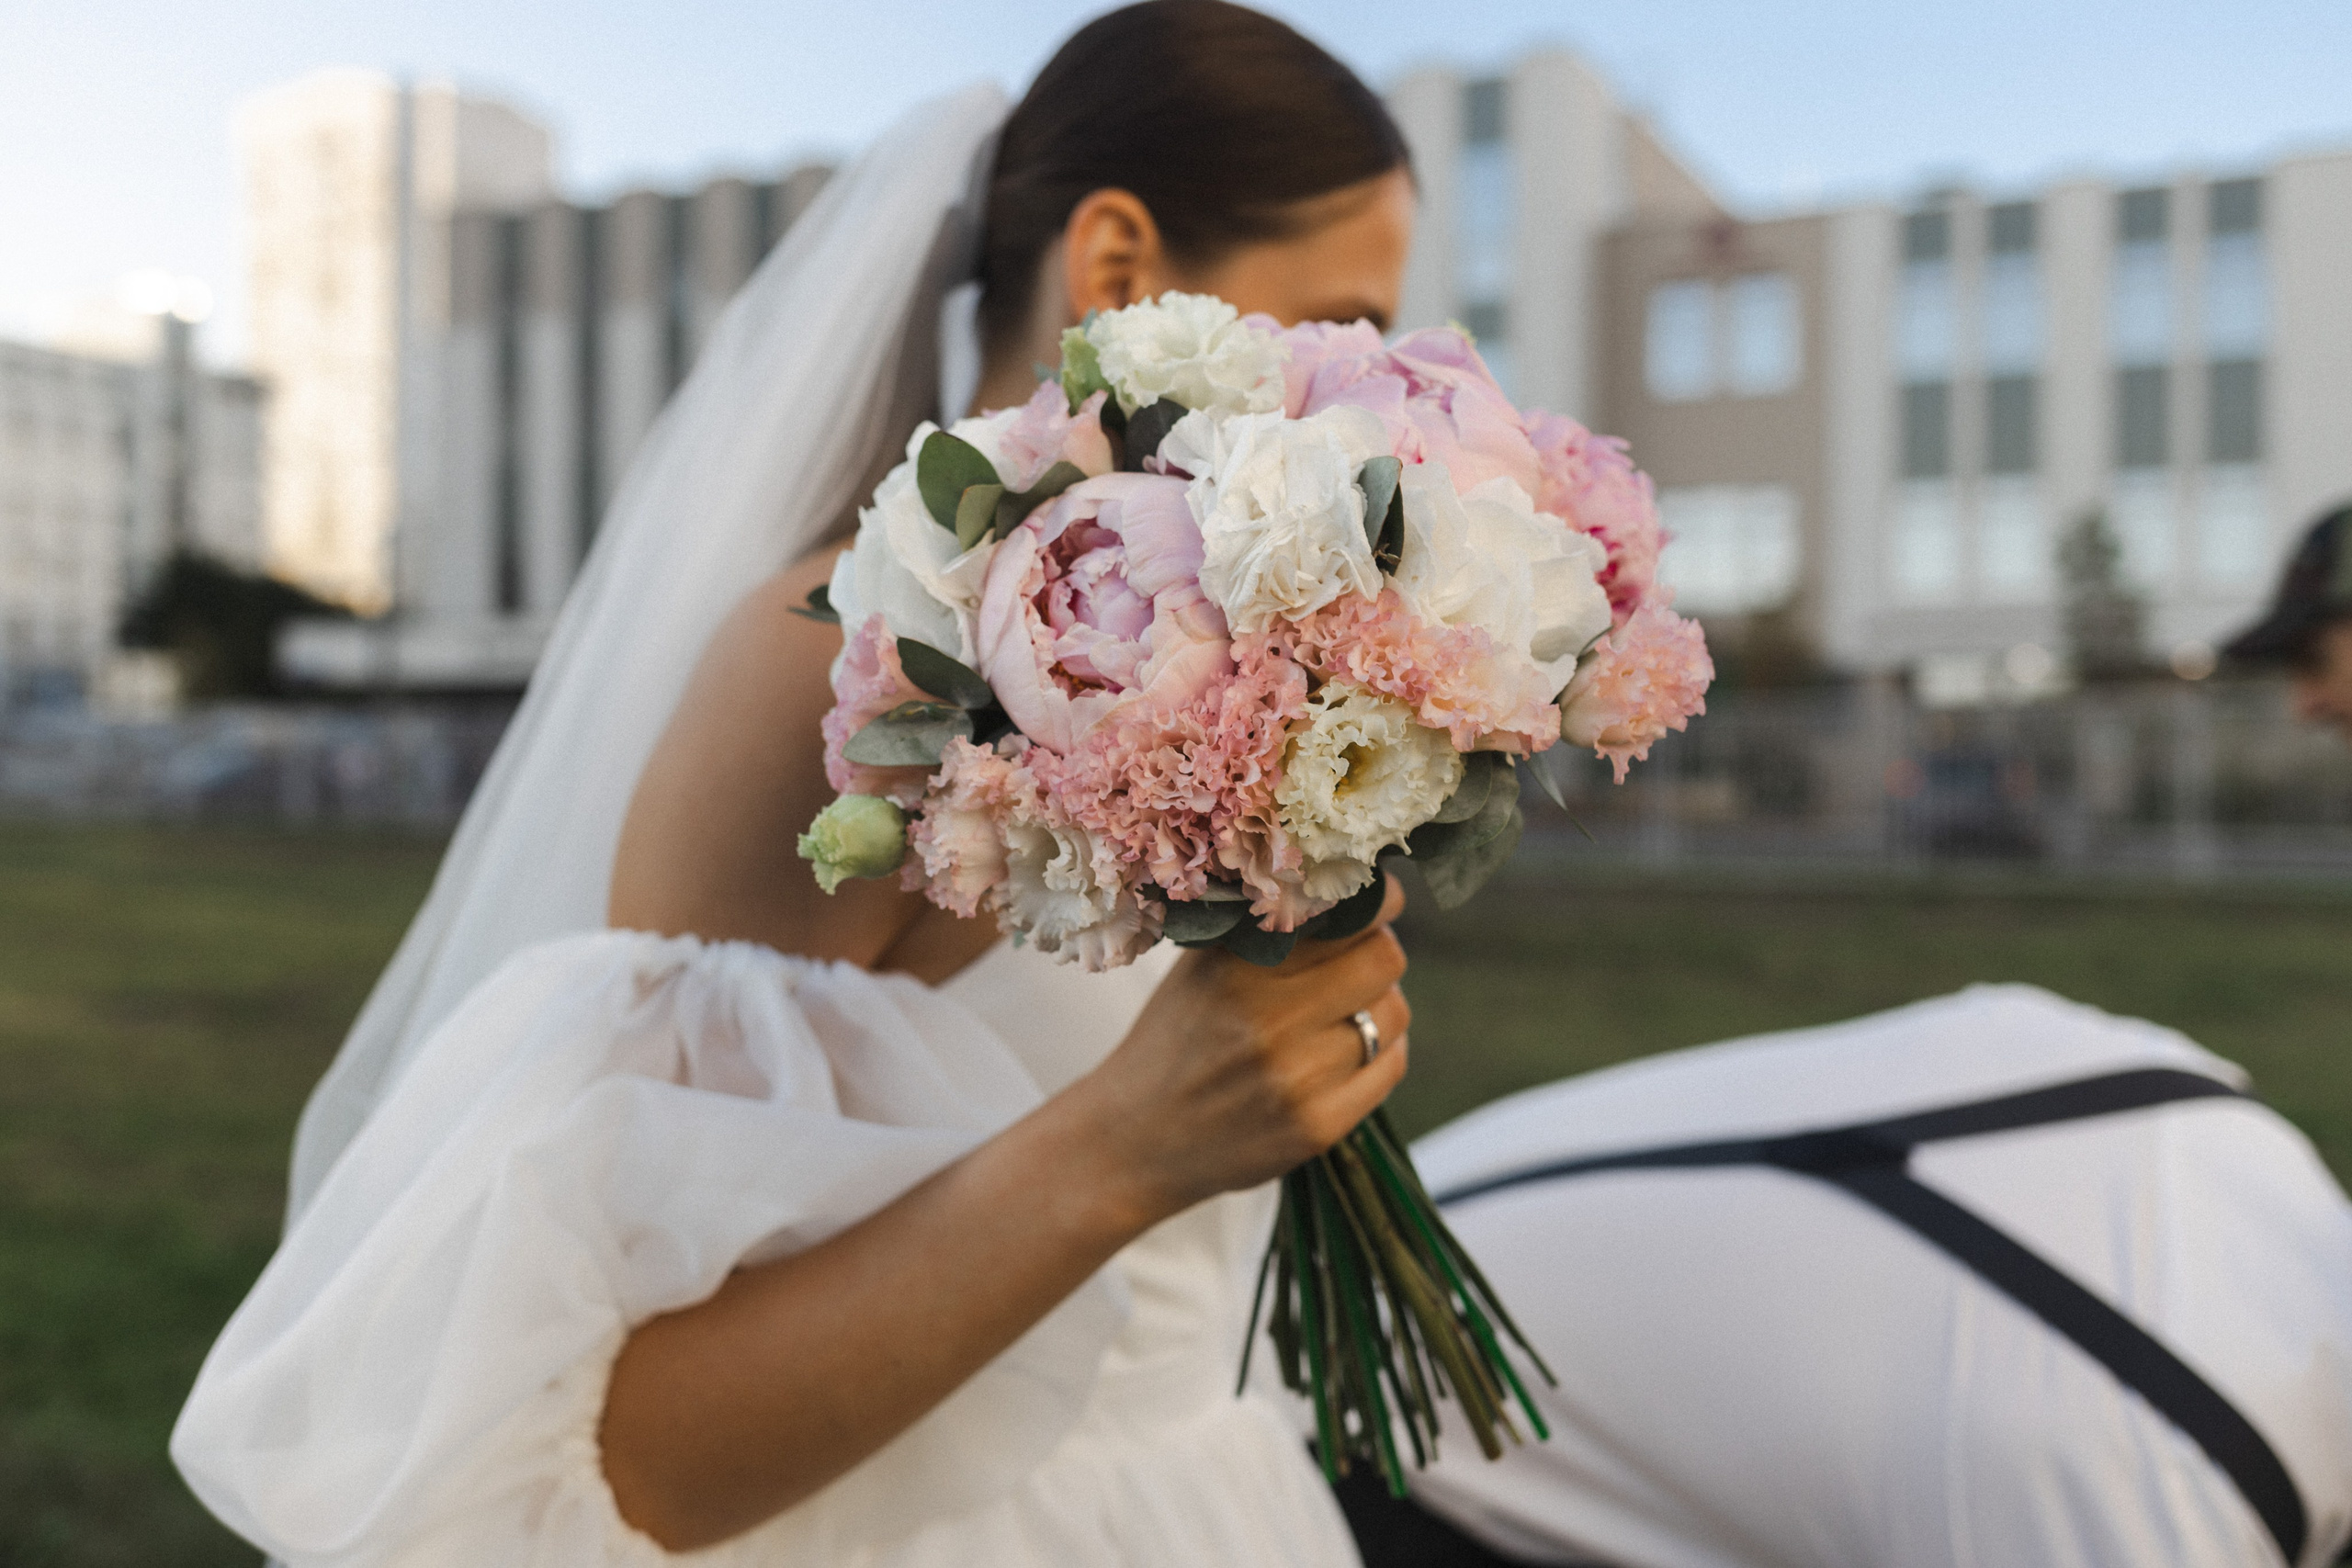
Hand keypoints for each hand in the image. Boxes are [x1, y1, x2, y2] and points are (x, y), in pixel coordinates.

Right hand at [1069, 876, 1411, 1226]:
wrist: (1134, 1140)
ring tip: (1346, 1011)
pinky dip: (1381, 1052)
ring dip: (1378, 1005)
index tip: (1376, 900)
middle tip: (1357, 960)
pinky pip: (1389, 1068)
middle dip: (1377, 953)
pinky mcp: (1317, 1126)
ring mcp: (1297, 1078)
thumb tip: (1340, 884)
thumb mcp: (1200, 968)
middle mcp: (1270, 1021)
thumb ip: (1262, 926)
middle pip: (1384, 960)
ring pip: (1392, 1014)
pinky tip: (1349, 1052)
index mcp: (1237, 969)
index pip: (1347, 916)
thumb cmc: (1174, 1040)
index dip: (1373, 902)